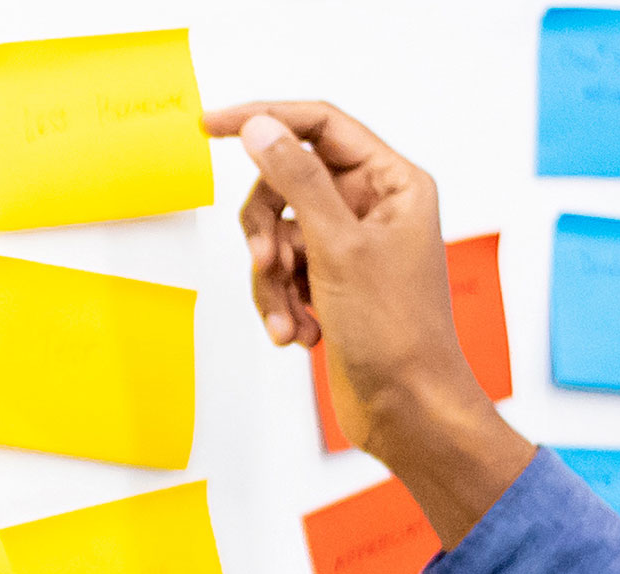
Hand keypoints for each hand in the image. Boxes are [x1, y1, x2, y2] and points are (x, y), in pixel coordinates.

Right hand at [207, 100, 534, 533]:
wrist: (408, 409)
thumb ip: (296, 180)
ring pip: (278, 232)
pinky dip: (281, 302)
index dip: (264, 118)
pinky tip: (301, 334)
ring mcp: (351, 246)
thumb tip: (260, 128)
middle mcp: (373, 207)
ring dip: (271, 278)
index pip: (319, 125)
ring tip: (288, 316)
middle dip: (266, 228)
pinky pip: (283, 272)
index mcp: (393, 183)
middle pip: (287, 182)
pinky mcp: (332, 282)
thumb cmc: (397, 332)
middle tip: (267, 263)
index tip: (210, 125)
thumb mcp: (337, 246)